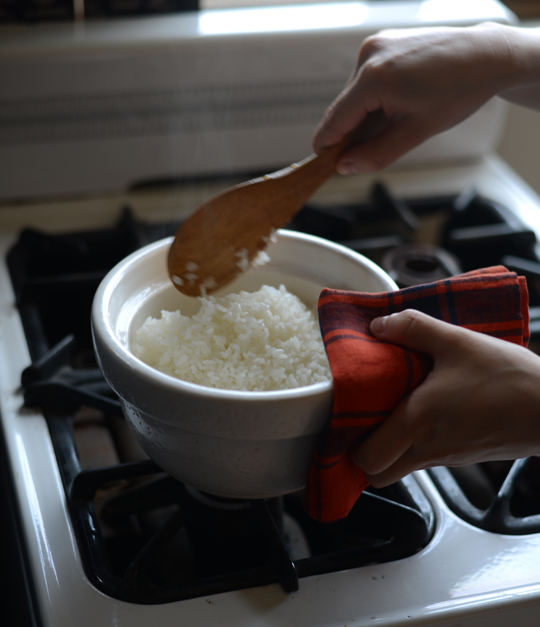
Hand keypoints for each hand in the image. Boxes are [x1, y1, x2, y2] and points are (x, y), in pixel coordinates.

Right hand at [313, 22, 539, 173]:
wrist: (486, 56)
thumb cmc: (459, 88)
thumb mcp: (416, 132)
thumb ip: (376, 154)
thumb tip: (347, 166)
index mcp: (374, 78)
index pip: (334, 120)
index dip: (328, 147)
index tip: (324, 164)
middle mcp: (369, 55)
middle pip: (343, 108)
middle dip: (353, 132)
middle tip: (376, 146)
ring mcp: (375, 45)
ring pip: (354, 95)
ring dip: (366, 113)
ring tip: (400, 116)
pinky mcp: (383, 42)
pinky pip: (366, 79)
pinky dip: (374, 96)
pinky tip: (399, 100)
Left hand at [349, 310, 539, 486]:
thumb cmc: (508, 378)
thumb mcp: (458, 341)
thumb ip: (414, 328)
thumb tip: (379, 325)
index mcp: (418, 422)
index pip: (367, 459)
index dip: (347, 447)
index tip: (342, 422)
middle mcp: (428, 448)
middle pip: (377, 474)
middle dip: (363, 454)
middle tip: (360, 419)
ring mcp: (447, 457)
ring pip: (401, 467)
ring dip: (388, 446)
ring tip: (388, 409)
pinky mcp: (463, 455)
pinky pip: (424, 457)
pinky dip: (413, 443)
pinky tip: (422, 410)